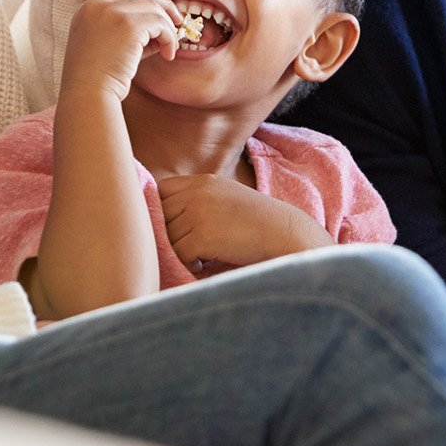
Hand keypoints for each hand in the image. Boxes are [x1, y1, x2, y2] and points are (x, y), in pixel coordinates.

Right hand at [62, 0, 180, 101]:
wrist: (87, 94)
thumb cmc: (97, 78)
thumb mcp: (109, 47)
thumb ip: (130, 34)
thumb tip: (162, 30)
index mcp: (88, 9)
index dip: (148, 4)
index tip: (162, 19)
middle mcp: (98, 5)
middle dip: (163, 7)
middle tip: (178, 24)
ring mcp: (112, 12)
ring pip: (154, 8)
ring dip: (168, 28)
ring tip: (170, 48)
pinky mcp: (128, 25)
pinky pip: (160, 23)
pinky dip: (169, 38)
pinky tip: (168, 55)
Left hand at [158, 174, 333, 269]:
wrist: (286, 235)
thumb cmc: (259, 225)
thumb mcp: (227, 199)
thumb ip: (197, 202)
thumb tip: (160, 223)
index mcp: (203, 181)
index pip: (161, 190)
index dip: (162, 211)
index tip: (174, 228)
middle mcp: (197, 192)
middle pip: (159, 215)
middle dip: (169, 234)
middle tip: (190, 248)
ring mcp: (198, 213)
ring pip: (167, 238)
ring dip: (180, 252)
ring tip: (203, 257)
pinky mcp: (202, 236)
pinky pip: (178, 254)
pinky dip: (189, 264)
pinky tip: (207, 264)